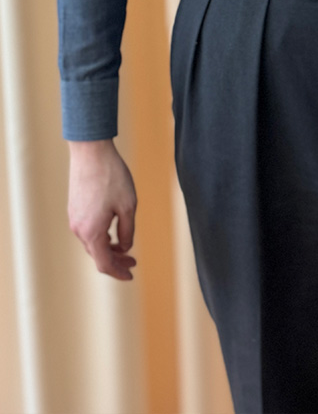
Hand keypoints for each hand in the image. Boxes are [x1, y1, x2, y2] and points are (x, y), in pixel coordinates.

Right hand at [67, 139, 137, 279]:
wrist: (91, 152)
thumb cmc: (112, 177)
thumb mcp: (128, 206)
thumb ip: (127, 231)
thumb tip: (124, 247)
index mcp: (92, 232)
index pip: (104, 263)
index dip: (118, 273)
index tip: (131, 275)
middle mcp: (79, 229)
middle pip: (97, 254)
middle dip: (116, 261)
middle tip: (133, 262)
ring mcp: (74, 218)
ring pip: (92, 242)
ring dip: (108, 248)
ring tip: (125, 246)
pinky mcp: (74, 208)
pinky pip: (87, 230)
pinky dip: (100, 236)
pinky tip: (112, 230)